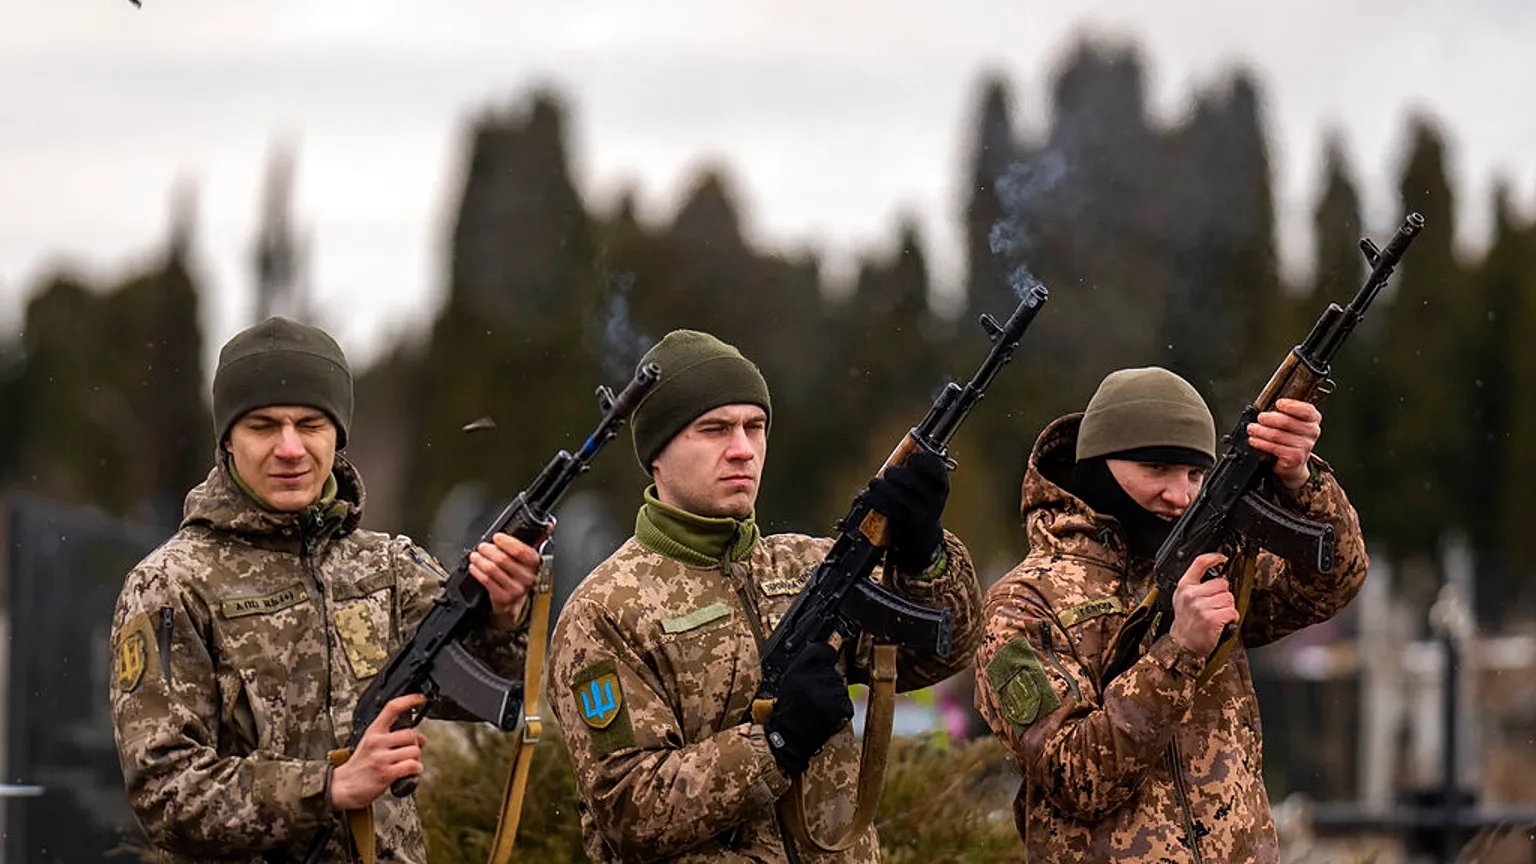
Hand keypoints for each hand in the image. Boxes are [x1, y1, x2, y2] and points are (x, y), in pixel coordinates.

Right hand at [330, 694, 427, 810]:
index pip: (392, 708)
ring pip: (414, 751)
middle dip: (414, 744)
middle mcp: (377, 742)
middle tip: (407, 753)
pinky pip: (412, 766)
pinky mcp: (386, 773)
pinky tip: (409, 772)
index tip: (421, 698)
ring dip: (415, 759)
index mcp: (373, 732)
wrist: (342, 787)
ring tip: (405, 764)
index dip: (409, 700)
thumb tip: (421, 739)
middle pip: (410, 734)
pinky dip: (416, 770)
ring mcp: (381, 757)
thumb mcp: (372, 746)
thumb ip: (394, 739)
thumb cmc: (358, 767)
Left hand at [468, 532, 540, 626]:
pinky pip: (486, 581)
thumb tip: (548, 525)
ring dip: (480, 560)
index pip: (520, 550)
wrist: (515, 601)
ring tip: (475, 556)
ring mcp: (516, 589)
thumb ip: (534, 541)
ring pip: (492, 569)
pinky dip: (477, 572)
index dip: (506, 542)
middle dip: (488, 550)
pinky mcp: (503, 598)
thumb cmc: (519, 575)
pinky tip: (474, 567)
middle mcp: (527, 577)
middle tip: (482, 547)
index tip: (496, 537)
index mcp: (535, 564)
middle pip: (503, 559)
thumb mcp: (528, 559)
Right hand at [763, 642, 853, 775]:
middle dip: (827, 680)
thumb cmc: (790, 709)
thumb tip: (827, 649)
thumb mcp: (791, 678)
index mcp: (803, 667)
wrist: (791, 736)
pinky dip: (839, 708)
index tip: (825, 660)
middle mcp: (818, 676)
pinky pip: (846, 702)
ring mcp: (832, 691)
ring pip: (840, 686)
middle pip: (833, 670)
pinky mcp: (842, 706)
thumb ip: (808, 661)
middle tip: (814, 694)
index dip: (825, 655)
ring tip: (819, 706)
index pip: (824, 649)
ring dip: (833, 695)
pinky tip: (826, 714)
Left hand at [863, 450, 948, 572]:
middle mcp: (935, 499)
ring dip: (881, 486)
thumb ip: (915, 471)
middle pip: (913, 480)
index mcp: (941, 485)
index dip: (921, 459)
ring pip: (898, 494)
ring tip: (874, 483)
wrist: (923, 536)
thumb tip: (898, 453)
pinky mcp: (906, 524)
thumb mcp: (925, 487)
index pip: (936, 467)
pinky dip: (874, 500)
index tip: (910, 458)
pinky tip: (868, 496)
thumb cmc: (919, 501)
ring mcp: (922, 514)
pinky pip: (888, 509)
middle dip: (895, 472)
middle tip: (888, 472)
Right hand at [1169, 552, 1239, 657]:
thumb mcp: (1183, 600)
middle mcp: (1191, 595)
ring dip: (1228, 608)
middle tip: (1214, 606)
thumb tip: (1217, 576)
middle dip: (1223, 595)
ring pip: (1229, 598)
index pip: (1199, 564)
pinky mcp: (1211, 618)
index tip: (1222, 558)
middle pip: (1222, 583)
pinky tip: (1222, 623)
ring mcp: (1201, 606)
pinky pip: (1232, 612)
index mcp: (1184, 587)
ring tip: (1217, 616)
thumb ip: (1196, 586)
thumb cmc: (1186, 624)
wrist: (1182, 646)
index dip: (1214, 558)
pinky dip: (1231, 618)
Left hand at [1246, 398, 1320, 490]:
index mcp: (1313, 419)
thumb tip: (1267, 406)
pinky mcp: (1295, 457)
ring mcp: (1305, 446)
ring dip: (1261, 431)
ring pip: (1278, 435)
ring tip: (1251, 429)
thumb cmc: (1288, 437)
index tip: (1278, 404)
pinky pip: (1274, 447)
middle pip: (1288, 422)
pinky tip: (1254, 440)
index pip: (1306, 410)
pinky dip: (1261, 443)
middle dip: (1269, 419)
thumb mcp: (1290, 422)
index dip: (1291, 406)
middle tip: (1260, 417)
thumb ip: (1284, 412)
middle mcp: (1312, 432)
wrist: (1292, 463)